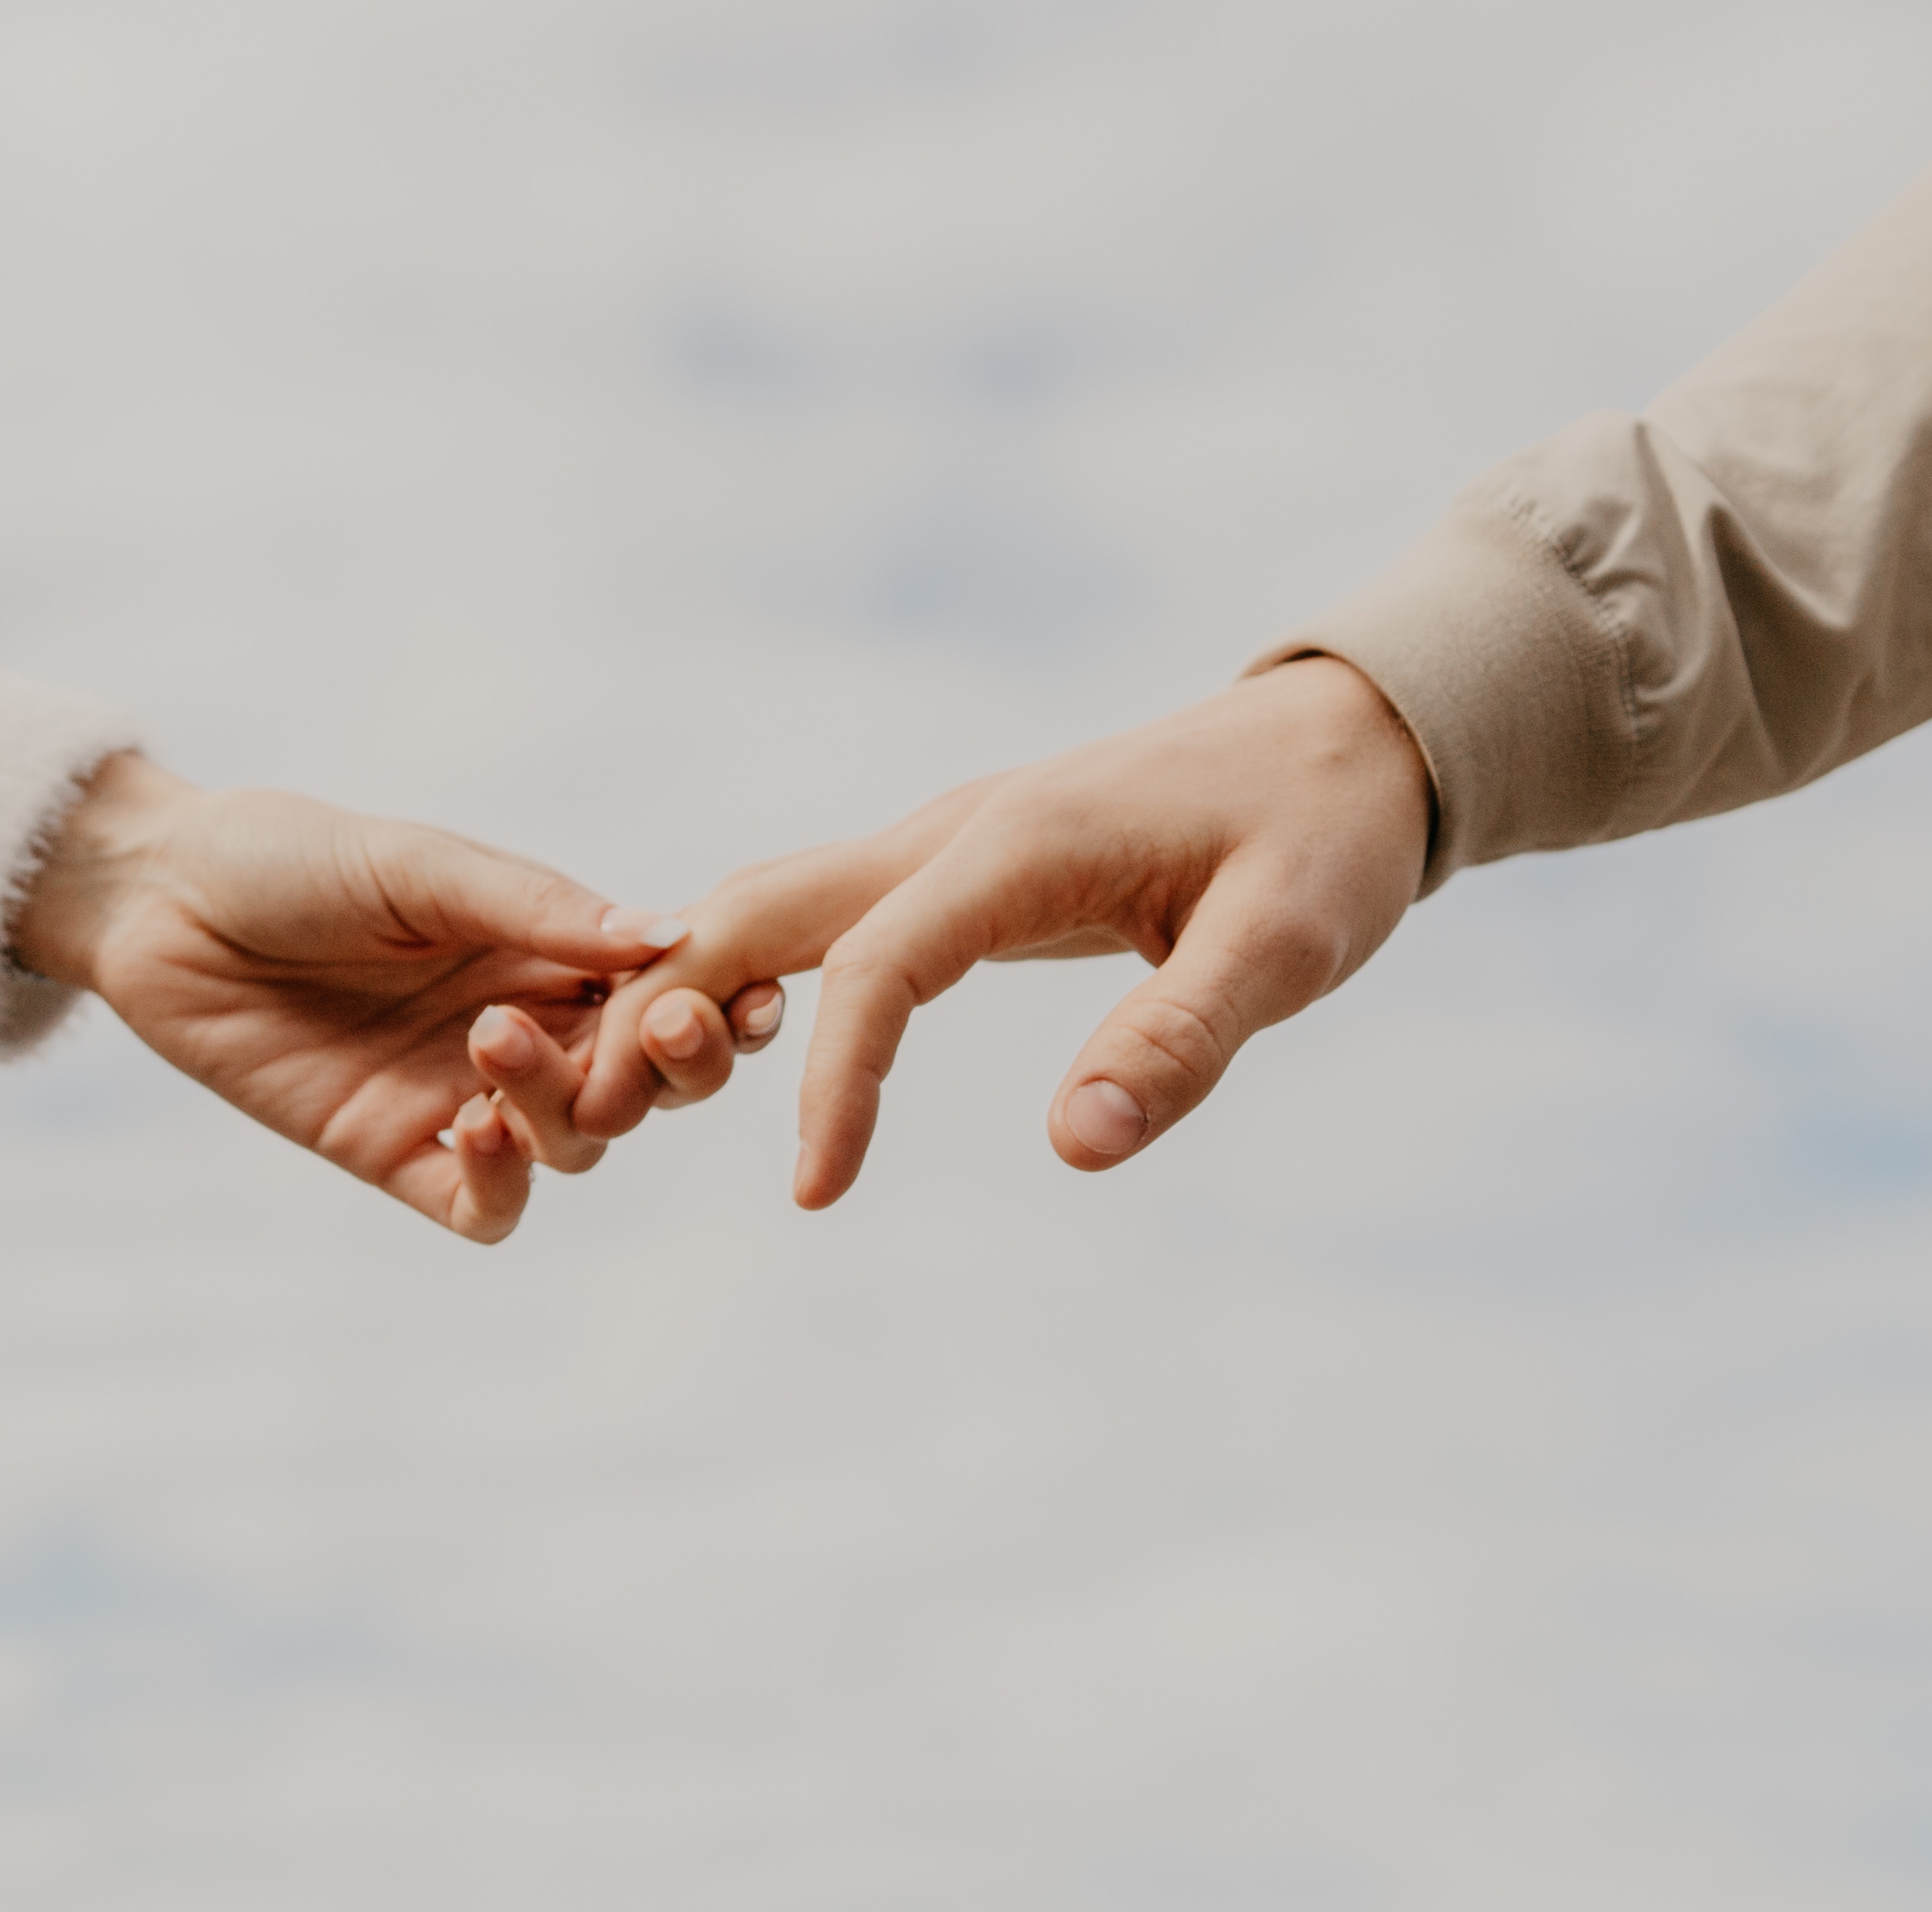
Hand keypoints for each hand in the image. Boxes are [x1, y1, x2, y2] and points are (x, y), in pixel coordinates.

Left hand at [7, 753, 771, 1242]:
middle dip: (671, 1069)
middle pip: (644, 1085)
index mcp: (548, 953)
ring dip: (563, 1108)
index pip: (668, 998)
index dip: (720, 1009)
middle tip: (662, 1030)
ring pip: (573, 1146)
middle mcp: (524, 1031)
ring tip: (494, 1043)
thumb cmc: (292, 856)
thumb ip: (539, 908)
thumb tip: (671, 937)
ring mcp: (460, 1097)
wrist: (160, 899)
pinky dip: (500, 1184)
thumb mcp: (421, 864)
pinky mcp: (390, 1153)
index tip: (744, 1000)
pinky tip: (474, 1131)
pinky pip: (480, 1204)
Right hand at [576, 655, 1435, 1206]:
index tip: (814, 1193)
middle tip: (585, 1111)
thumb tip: (1075, 1148)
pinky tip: (721, 1043)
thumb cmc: (1322, 839)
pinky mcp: (963, 865)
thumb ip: (1181, 1039)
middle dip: (668, 999)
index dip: (834, 1083)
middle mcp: (957, 827)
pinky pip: (827, 916)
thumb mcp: (1285, 946)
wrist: (1346, 738)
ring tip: (614, 1089)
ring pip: (778, 902)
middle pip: (767, 906)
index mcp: (1018, 843)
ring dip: (690, 981)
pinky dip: (753, 971)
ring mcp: (951, 839)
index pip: (879, 966)